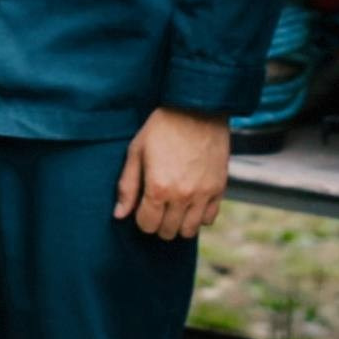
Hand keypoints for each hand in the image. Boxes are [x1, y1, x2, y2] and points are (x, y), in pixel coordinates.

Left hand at [113, 108, 230, 239]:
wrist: (197, 107)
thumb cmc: (163, 126)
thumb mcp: (137, 151)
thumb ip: (127, 186)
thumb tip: (119, 214)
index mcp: (158, 188)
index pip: (147, 225)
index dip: (141, 219)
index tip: (142, 208)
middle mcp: (182, 196)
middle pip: (167, 231)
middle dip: (158, 223)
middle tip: (157, 207)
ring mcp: (203, 194)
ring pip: (189, 230)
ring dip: (179, 224)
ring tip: (174, 209)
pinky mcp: (219, 188)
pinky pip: (209, 218)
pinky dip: (199, 217)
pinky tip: (191, 203)